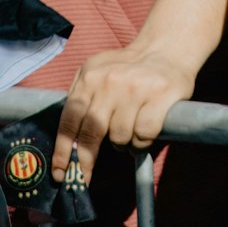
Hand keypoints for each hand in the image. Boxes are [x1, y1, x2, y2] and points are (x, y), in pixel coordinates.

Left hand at [52, 45, 195, 183]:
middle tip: (85, 177)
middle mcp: (111, 80)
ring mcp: (136, 88)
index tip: (60, 173)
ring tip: (130, 130)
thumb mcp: (98, 72)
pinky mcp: (160, 95)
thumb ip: (82, 99)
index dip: (63, 151)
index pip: (70, 119)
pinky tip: (146, 129)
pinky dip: (142, 141)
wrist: (167, 49)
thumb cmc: (129, 68)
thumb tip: (68, 145)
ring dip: (123, 143)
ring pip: (119, 137)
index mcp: (91, 76)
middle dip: (86, 160)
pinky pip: (143, 135)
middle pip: (92, 132)